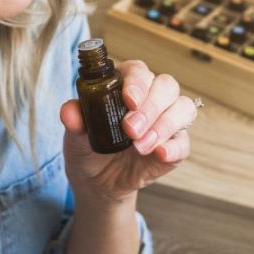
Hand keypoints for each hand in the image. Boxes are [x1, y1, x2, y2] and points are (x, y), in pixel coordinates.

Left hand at [59, 59, 195, 204]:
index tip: (128, 99)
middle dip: (151, 106)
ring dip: (164, 125)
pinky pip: (184, 142)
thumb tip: (69, 112)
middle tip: (131, 129)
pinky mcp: (174, 146)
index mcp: (126, 85)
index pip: (139, 71)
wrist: (96, 182)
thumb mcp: (75, 134)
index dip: (137, 82)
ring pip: (183, 108)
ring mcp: (166, 121)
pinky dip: (174, 147)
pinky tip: (160, 153)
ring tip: (140, 146)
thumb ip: (74, 119)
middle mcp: (151, 98)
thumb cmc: (88, 147)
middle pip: (166, 86)